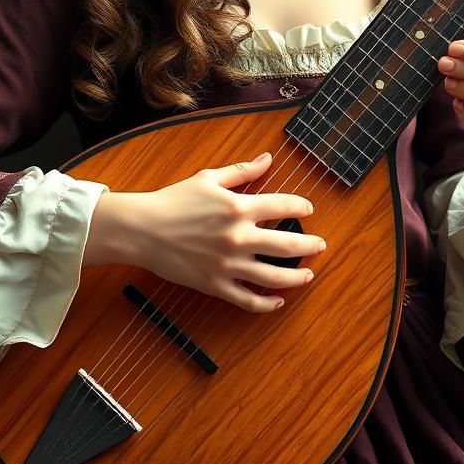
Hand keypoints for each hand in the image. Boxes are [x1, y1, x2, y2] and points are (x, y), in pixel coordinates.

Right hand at [120, 152, 323, 312]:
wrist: (142, 229)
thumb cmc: (174, 201)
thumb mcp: (209, 179)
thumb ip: (242, 171)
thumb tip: (268, 159)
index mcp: (239, 207)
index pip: (284, 206)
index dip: (302, 207)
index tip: (308, 210)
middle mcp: (238, 237)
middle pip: (288, 245)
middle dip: (310, 246)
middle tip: (320, 246)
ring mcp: (228, 264)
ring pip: (274, 277)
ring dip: (297, 277)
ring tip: (308, 275)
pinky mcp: (215, 285)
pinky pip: (248, 299)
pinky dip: (266, 304)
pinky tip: (277, 301)